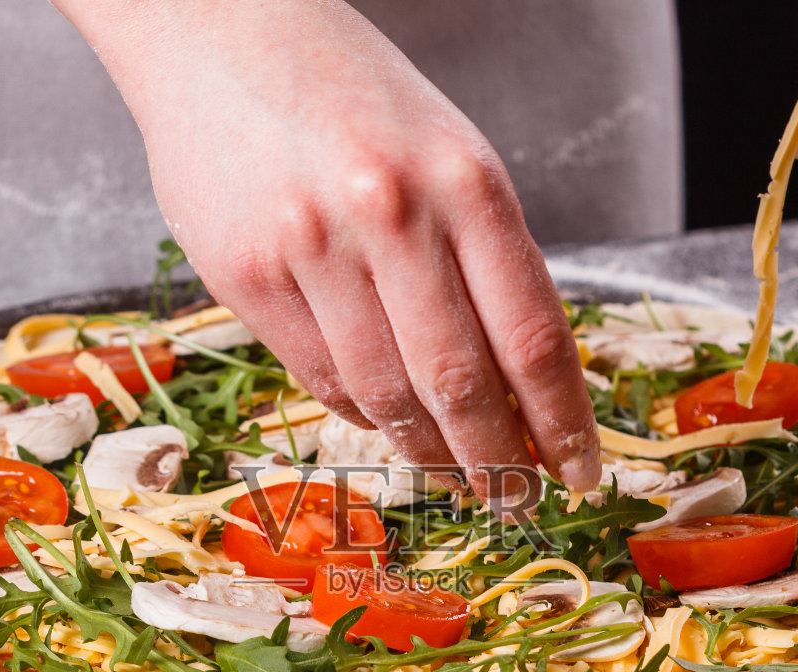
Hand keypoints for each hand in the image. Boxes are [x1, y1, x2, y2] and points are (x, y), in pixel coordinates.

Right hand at [52, 0, 600, 497]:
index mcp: (466, 182)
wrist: (219, 29)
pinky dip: (361, 413)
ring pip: (386, 395)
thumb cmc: (350, 95)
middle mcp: (391, 214)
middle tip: (514, 499)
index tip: (578, 472)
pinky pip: (320, 379)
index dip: (562, 423)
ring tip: (453, 470)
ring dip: (428, 449)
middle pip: (462, 384)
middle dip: (497, 461)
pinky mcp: (245, 277)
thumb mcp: (449, 154)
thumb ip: (485, 258)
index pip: (533, 337)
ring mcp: (311, 248)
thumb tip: (524, 386)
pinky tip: (383, 419)